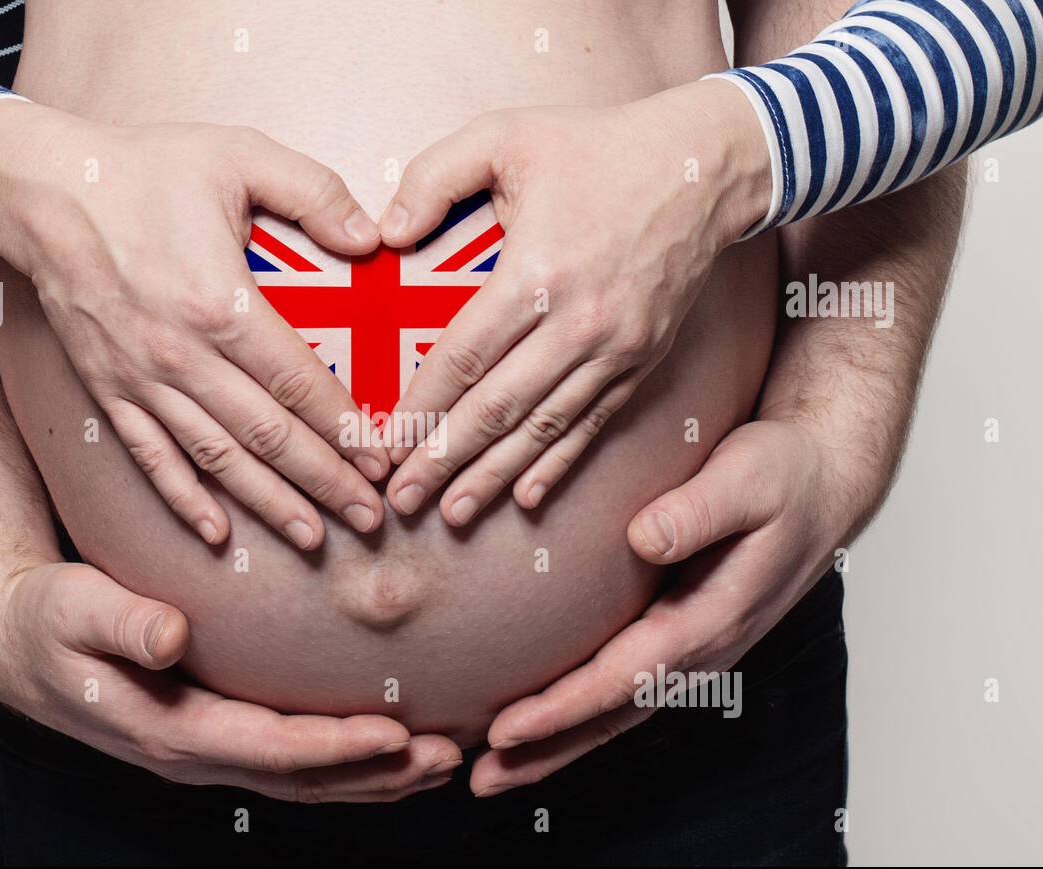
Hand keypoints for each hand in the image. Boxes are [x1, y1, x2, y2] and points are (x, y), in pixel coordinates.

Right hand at [0, 101, 389, 550]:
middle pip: (267, 435)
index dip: (346, 429)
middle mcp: (180, 356)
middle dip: (324, 482)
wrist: (42, 189)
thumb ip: (314, 191)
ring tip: (314, 537)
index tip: (382, 459)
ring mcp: (141, 380)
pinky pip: (151, 457)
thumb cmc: (145, 169)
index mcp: (218, 303)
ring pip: (216, 458)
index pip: (299, 384)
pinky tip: (217, 533)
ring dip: (269, 503)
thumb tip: (373, 238)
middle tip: (370, 518)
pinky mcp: (109, 390)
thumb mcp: (239, 153)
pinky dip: (184, 498)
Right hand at [0, 560, 461, 802]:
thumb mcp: (72, 609)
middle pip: (302, 778)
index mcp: (170, 728)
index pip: (270, 748)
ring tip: (437, 761)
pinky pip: (291, 762)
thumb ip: (121, 622)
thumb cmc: (46, 622)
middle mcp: (196, 752)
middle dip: (377, 773)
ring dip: (373, 776)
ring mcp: (208, 749)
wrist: (19, 644)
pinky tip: (386, 750)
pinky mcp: (216, 733)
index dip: (335, 746)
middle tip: (447, 757)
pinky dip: (345, 763)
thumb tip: (172, 636)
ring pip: (304, 778)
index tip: (395, 733)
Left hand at [379, 80, 769, 523]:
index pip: (462, 359)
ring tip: (451, 514)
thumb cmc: (597, 148)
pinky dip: (556, 464)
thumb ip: (434, 175)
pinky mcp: (639, 362)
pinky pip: (591, 425)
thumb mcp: (506, 135)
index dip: (420, 409)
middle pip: (496, 409)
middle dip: (443, 460)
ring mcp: (614, 350)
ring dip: (493, 476)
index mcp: (537, 273)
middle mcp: (578, 325)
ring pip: (542, 429)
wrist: (705, 168)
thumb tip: (384, 233)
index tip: (384, 442)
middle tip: (402, 498)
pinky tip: (525, 497)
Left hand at [467, 419, 849, 795]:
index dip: (564, 707)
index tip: (506, 731)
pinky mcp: (680, 636)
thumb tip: (644, 538)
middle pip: (614, 714)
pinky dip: (580, 718)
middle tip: (481, 780)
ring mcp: (692, 648)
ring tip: (496, 773)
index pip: (624, 676)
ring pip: (617, 711)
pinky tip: (541, 726)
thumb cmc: (783, 477)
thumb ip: (699, 509)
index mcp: (713, 616)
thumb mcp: (749, 477)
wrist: (822, 482)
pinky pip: (624, 690)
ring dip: (558, 746)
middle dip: (547, 751)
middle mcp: (702, 647)